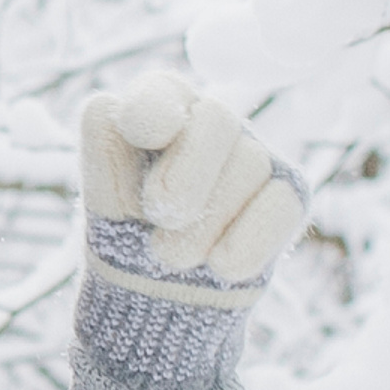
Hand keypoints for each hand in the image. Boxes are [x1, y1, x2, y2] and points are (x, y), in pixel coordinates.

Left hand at [76, 70, 304, 389]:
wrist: (160, 298)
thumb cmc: (124, 232)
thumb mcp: (100, 193)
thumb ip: (107, 146)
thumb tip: (142, 117)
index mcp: (157, 109)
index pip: (159, 91)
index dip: (153, 110)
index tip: (144, 135)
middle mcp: (210, 122)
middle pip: (218, 117)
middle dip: (185, 174)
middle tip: (158, 214)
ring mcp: (255, 155)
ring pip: (249, 164)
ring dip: (203, 224)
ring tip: (170, 256)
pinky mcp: (289, 196)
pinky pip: (281, 205)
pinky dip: (245, 242)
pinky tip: (218, 266)